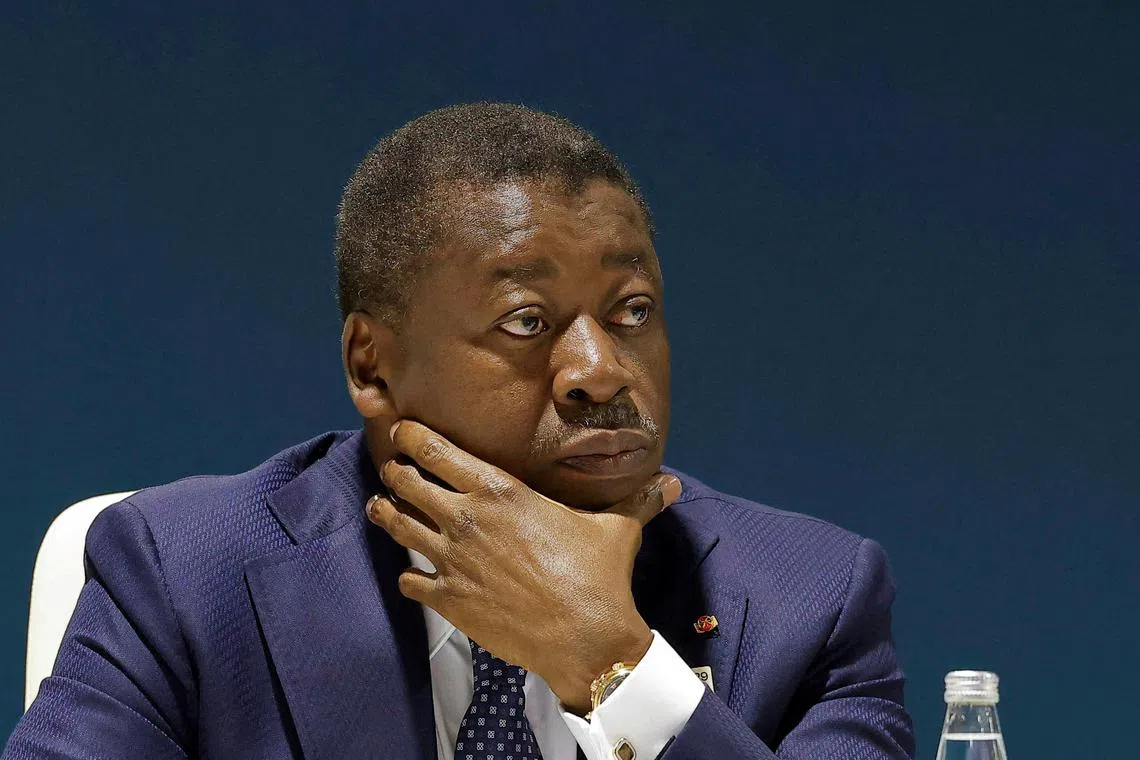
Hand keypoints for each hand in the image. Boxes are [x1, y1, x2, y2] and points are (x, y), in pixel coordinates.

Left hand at [366, 419, 682, 713]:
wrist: (585, 640)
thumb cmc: (598, 577)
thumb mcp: (616, 529)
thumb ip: (635, 500)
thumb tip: (671, 484)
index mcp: (500, 490)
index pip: (436, 450)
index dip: (412, 436)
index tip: (403, 429)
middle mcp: (467, 519)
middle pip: (407, 482)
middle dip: (395, 472)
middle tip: (392, 469)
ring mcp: (452, 560)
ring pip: (398, 527)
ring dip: (387, 515)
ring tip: (380, 507)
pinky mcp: (448, 599)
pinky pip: (410, 579)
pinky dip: (410, 574)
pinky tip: (415, 574)